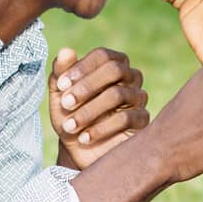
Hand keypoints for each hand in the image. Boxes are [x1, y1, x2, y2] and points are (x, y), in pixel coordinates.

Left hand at [50, 47, 149, 169]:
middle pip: (115, 70)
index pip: (103, 55)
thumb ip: (60, 73)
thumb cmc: (70, 116)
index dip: (81, 68)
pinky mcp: (142, 121)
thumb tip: (66, 51)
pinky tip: (84, 138)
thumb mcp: (60, 96)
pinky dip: (100, 128)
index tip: (61, 85)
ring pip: (118, 95)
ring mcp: (139, 98)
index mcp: (111, 65)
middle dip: (87, 86)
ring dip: (89, 111)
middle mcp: (130, 77)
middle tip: (66, 103)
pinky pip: (125, 119)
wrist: (79, 151)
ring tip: (69, 127)